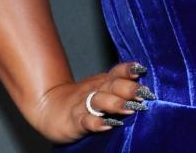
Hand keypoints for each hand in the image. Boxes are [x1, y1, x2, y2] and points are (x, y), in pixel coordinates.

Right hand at [34, 60, 154, 142]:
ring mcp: (84, 105)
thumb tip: (147, 89)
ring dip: (115, 103)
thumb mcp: (101, 89)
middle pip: (112, 85)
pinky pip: (86, 120)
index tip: (142, 69)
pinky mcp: (75, 120)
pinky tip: (107, 125)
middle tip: (144, 94)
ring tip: (130, 109)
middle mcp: (95, 90)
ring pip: (100, 101)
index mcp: (104, 82)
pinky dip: (96, 123)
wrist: (48, 107)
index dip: (129, 69)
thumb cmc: (83, 100)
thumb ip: (121, 87)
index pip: (117, 72)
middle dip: (128, 88)